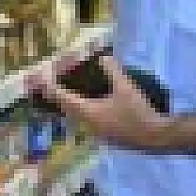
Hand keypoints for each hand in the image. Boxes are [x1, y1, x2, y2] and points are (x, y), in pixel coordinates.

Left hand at [40, 56, 168, 149]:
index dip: (50, 87)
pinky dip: (80, 110)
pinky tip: (87, 105)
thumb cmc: (138, 112)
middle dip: (56, 95)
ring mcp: (96, 132)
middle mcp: (87, 124)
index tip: (40, 79)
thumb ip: (112, 70)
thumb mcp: (125, 87)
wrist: (155, 138)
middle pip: (65, 108)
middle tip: (48, 84)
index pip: (62, 98)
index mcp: (88, 112)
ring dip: (68, 104)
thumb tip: (103, 57)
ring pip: (75, 116)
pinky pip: (85, 121)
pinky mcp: (105, 135)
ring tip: (64, 93)